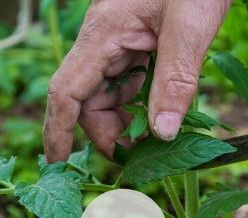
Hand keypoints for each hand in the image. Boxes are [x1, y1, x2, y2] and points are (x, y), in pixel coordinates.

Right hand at [43, 0, 230, 161]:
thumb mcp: (191, 27)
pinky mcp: (133, 40)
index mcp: (104, 35)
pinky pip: (125, 79)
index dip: (58, 129)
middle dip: (107, 131)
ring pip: (106, 93)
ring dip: (124, 119)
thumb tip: (163, 135)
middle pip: (87, 99)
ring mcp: (117, 40)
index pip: (67, 91)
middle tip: (141, 154)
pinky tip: (158, 107)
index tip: (57, 161)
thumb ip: (175, 81)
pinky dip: (138, 101)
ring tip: (153, 136)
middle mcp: (102, 40)